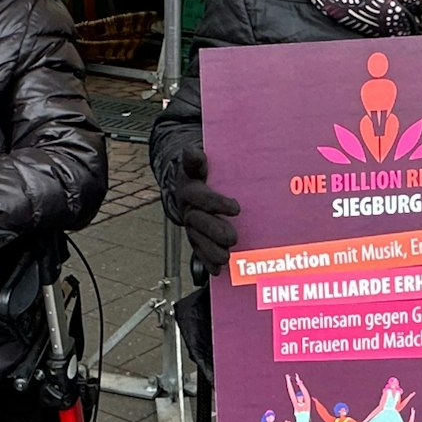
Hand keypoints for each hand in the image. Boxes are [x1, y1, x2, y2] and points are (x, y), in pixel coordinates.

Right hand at [174, 147, 240, 274]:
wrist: (185, 185)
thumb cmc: (199, 174)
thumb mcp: (197, 164)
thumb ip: (196, 160)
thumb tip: (192, 151)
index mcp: (190, 190)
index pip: (202, 197)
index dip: (216, 203)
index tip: (236, 208)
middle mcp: (188, 209)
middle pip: (199, 222)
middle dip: (215, 231)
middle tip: (232, 237)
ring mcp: (191, 226)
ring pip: (198, 240)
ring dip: (211, 251)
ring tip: (226, 257)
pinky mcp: (195, 238)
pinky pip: (198, 252)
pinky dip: (207, 262)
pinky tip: (217, 270)